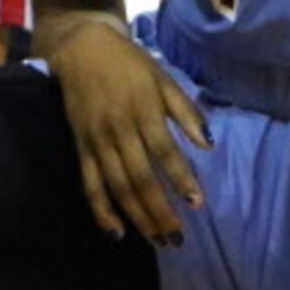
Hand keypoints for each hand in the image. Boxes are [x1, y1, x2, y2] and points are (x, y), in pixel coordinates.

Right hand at [44, 13, 211, 242]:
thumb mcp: (162, 78)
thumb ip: (185, 111)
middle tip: (178, 238)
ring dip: (138, 217)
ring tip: (158, 240)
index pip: (165, 151)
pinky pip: (90, 185)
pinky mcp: (81, 148)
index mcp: (144, 110)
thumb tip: (208, 145)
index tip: (198, 204)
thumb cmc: (130, 64)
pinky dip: (102, 211)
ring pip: (118, 187)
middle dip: (161, 212)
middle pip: (141, 178)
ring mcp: (98, 141)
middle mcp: (119, 130)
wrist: (82, 49)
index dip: (181, 179)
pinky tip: (117, 232)